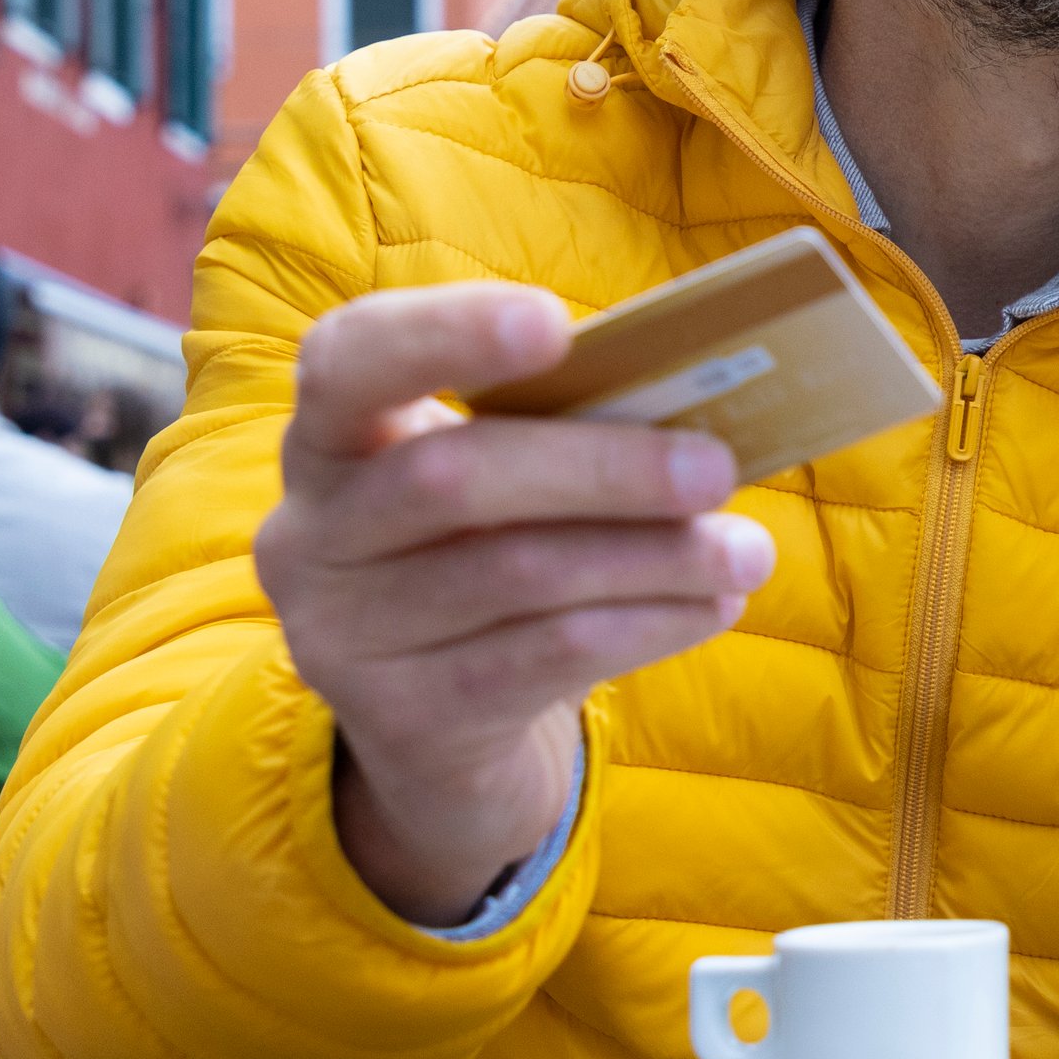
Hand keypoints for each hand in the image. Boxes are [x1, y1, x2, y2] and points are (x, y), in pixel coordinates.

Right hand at [253, 284, 776, 925]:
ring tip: (746, 552)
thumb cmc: (490, 561)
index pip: (349, 361)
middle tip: (716, 467)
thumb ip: (558, 435)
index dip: (445, 334)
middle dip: (600, 467)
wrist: (439, 735)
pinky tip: (712, 606)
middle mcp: (312, 535)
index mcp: (333, 439)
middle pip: (448, 478)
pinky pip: (546, 655)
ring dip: (654, 557)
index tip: (557, 324)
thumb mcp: (500, 488)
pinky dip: (648, 623)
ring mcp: (342, 636)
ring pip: (516, 575)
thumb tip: (697, 411)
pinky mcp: (403, 719)